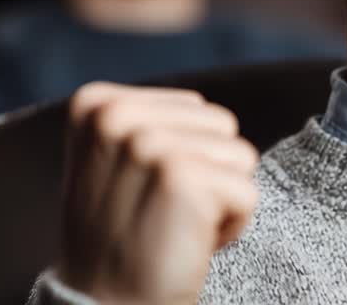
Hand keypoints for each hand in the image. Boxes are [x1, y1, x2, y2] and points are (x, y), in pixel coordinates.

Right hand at [54, 82, 259, 303]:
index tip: (148, 190)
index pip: (196, 107)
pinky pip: (248, 192)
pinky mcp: (182, 178)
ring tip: (176, 224)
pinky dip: (232, 225)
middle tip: (164, 211)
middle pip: (222, 124)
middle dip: (209, 172)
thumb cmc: (123, 236)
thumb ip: (151, 121)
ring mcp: (148, 144)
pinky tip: (189, 244)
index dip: (187, 154)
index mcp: (98, 103)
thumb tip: (200, 107)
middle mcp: (117, 115)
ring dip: (222, 197)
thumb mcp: (116, 160)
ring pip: (241, 155)